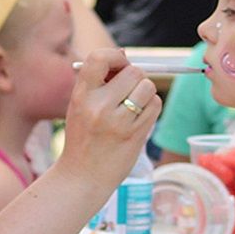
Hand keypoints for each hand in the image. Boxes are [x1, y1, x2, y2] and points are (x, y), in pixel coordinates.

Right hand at [57, 49, 160, 190]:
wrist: (82, 177)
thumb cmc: (83, 138)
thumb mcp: (79, 106)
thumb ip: (97, 82)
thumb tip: (124, 56)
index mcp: (81, 96)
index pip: (99, 58)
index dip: (115, 56)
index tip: (119, 64)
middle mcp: (99, 107)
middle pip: (134, 72)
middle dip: (136, 77)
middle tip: (128, 89)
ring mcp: (118, 122)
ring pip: (148, 87)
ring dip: (145, 92)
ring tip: (133, 105)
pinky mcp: (135, 135)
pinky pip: (155, 105)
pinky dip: (151, 107)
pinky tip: (138, 117)